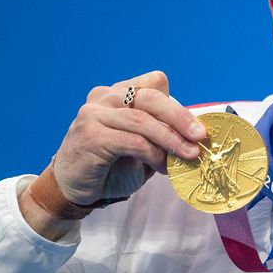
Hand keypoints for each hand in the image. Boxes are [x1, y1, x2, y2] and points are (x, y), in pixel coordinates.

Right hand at [51, 71, 205, 205]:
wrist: (72, 189)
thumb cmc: (110, 167)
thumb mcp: (142, 146)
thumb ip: (161, 134)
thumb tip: (196, 136)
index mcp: (118, 93)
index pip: (153, 83)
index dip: (176, 104)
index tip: (195, 128)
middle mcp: (104, 97)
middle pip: (150, 97)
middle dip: (180, 117)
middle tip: (200, 137)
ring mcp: (94, 114)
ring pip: (142, 120)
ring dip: (171, 140)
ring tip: (189, 156)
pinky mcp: (90, 135)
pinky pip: (131, 140)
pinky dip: (152, 153)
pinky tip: (161, 166)